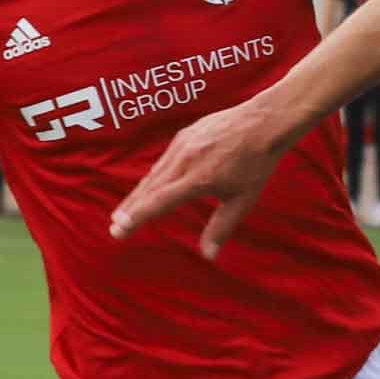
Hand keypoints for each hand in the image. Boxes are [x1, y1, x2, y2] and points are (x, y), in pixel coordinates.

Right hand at [110, 96, 294, 255]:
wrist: (263, 122)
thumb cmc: (256, 163)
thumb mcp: (242, 200)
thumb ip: (222, 227)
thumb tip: (209, 256)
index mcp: (197, 178)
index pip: (159, 201)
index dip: (137, 217)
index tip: (119, 230)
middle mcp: (184, 160)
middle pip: (149, 188)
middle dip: (131, 208)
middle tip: (115, 225)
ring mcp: (183, 144)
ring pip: (154, 173)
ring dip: (139, 193)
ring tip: (126, 210)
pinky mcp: (185, 135)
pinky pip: (164, 160)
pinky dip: (154, 176)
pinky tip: (150, 186)